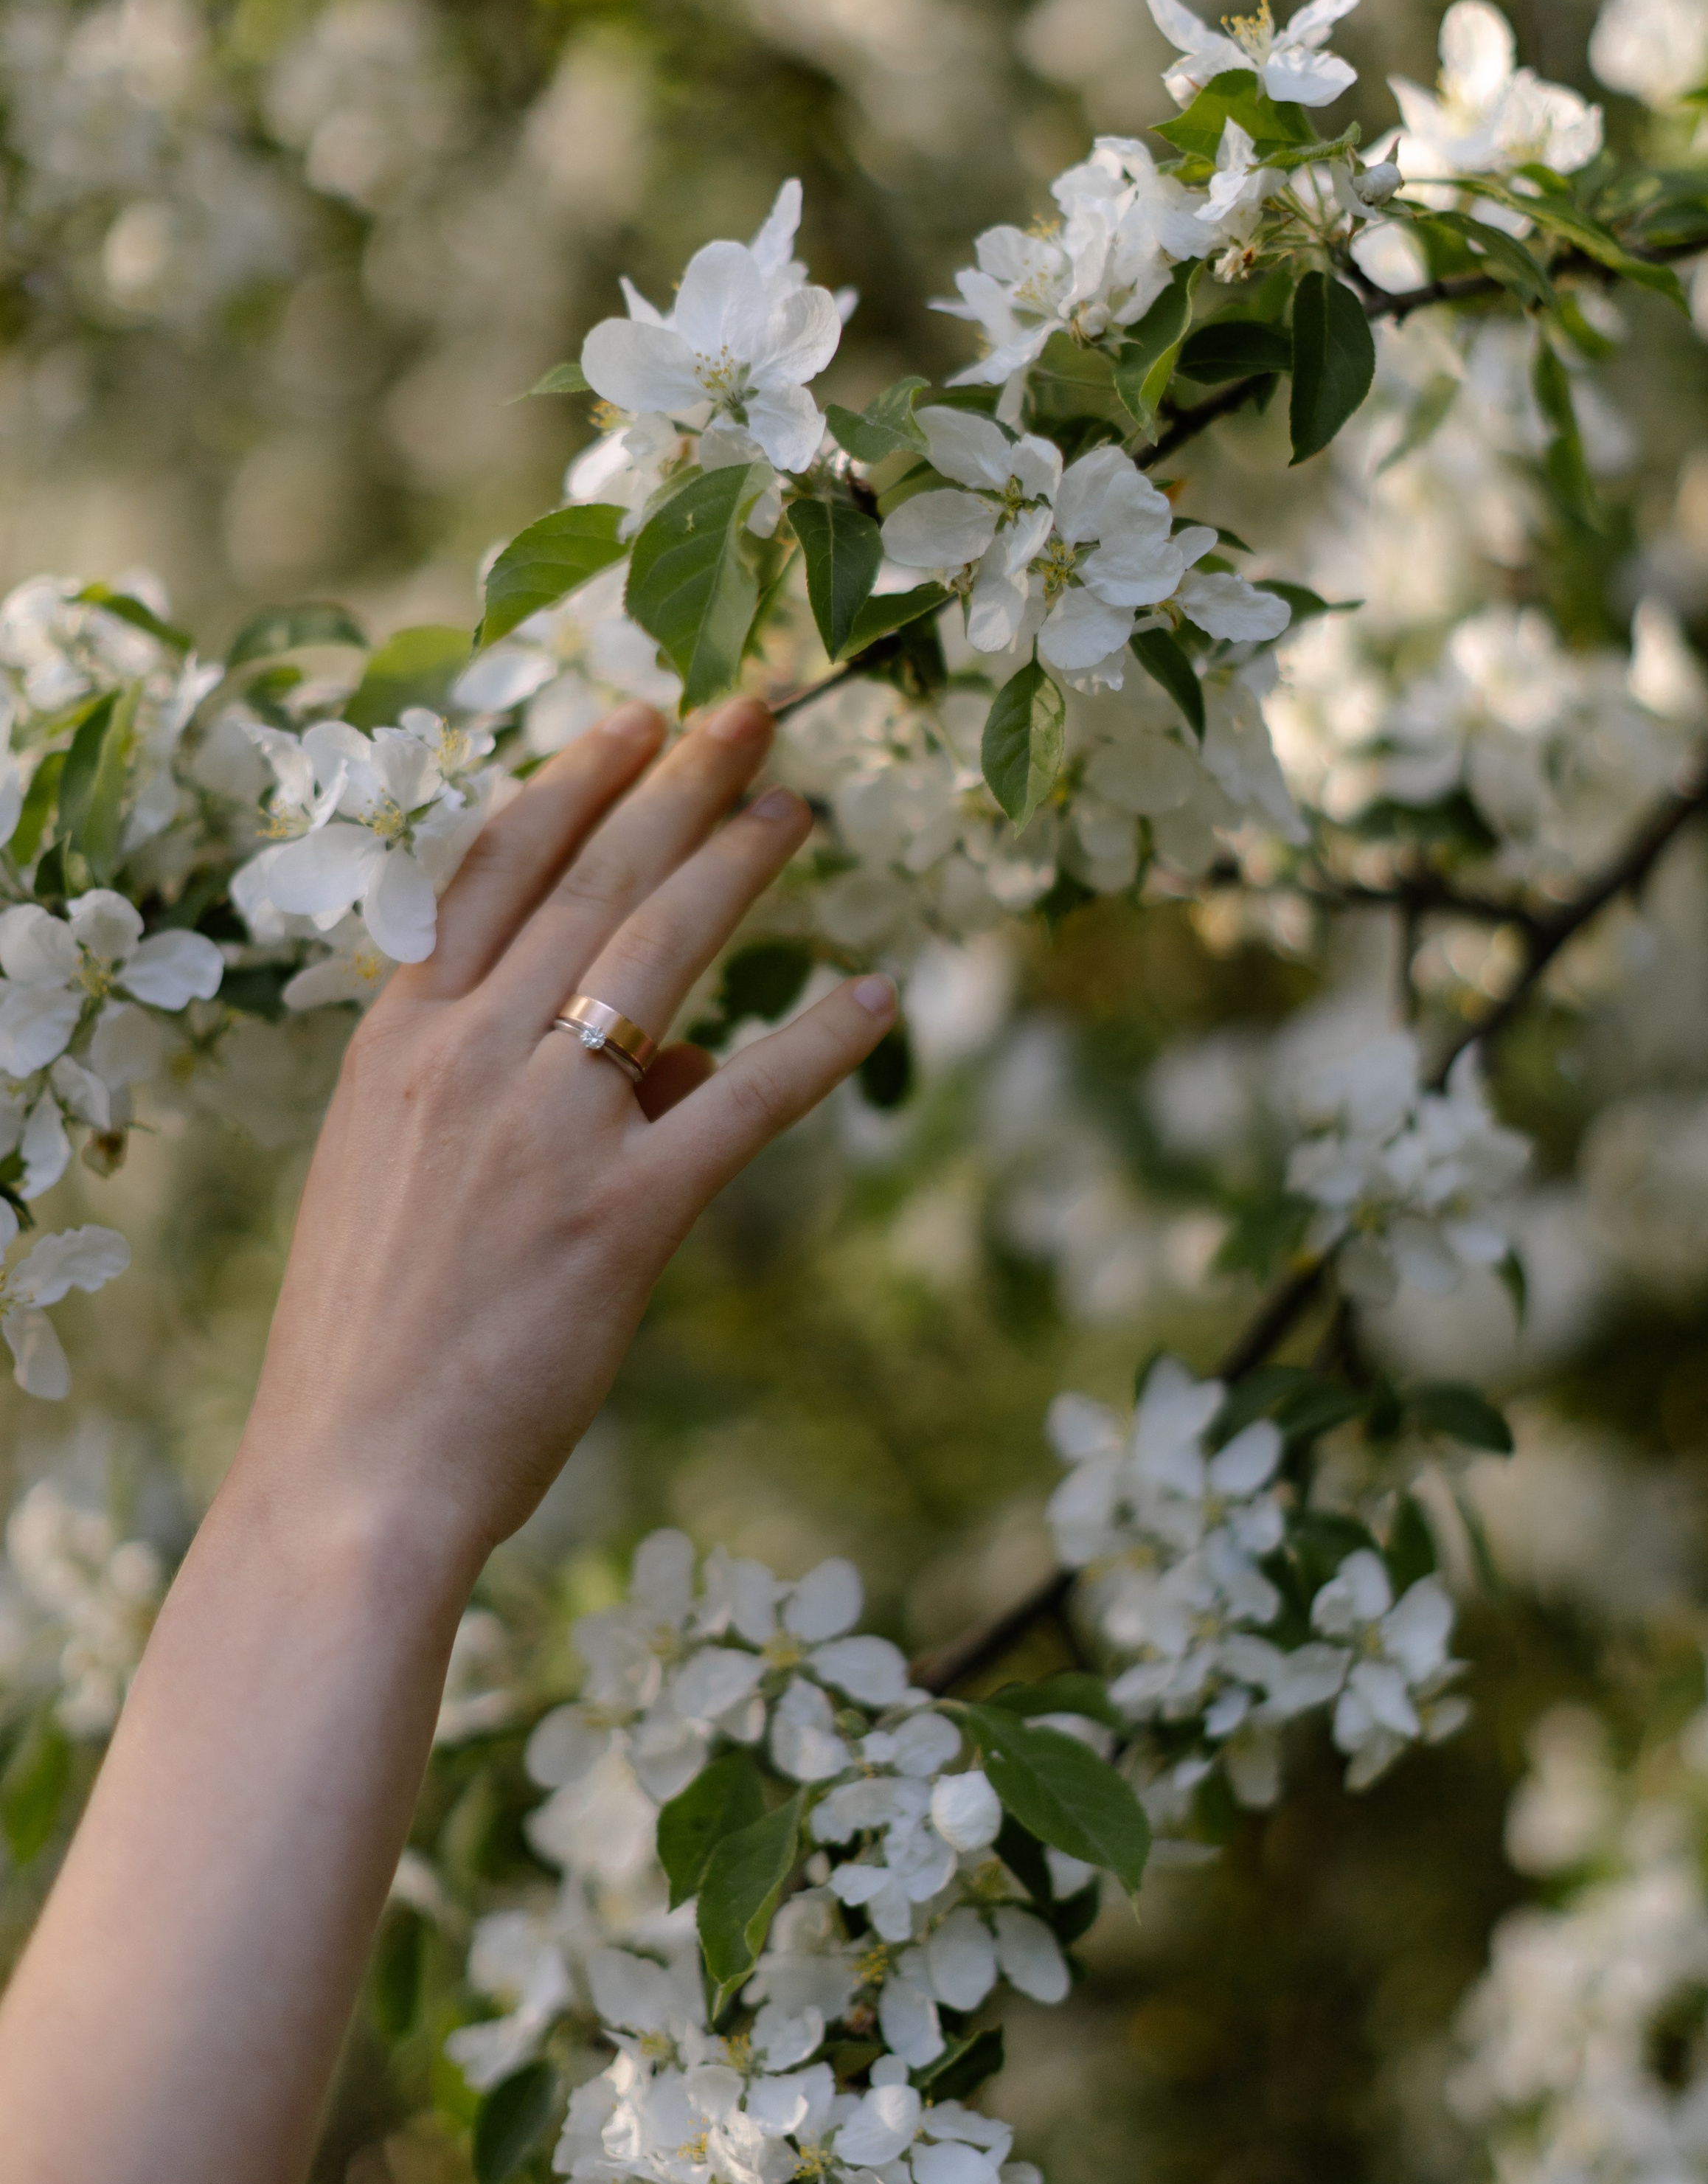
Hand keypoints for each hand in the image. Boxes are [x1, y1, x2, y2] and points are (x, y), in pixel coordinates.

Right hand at [234, 694, 891, 1576]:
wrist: (352, 1475)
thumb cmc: (377, 1339)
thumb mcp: (410, 1182)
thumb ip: (520, 1096)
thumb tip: (683, 1055)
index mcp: (396, 1042)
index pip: (492, 870)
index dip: (572, 782)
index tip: (633, 719)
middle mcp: (465, 1060)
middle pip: (591, 883)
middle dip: (679, 783)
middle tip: (754, 708)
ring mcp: (544, 1131)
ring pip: (659, 958)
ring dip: (742, 869)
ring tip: (804, 807)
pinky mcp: (621, 1217)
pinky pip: (741, 1102)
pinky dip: (818, 1040)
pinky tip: (879, 994)